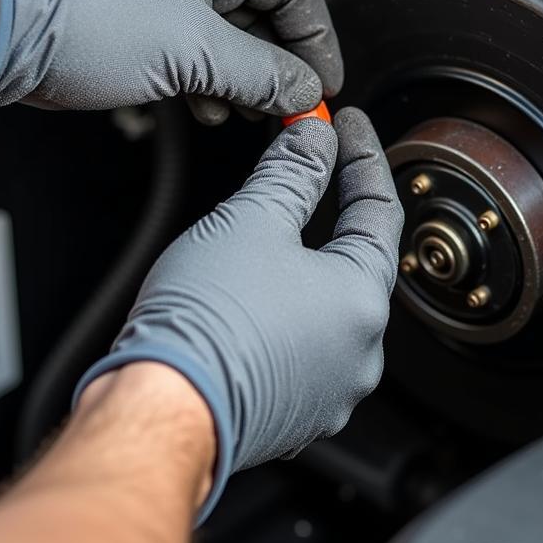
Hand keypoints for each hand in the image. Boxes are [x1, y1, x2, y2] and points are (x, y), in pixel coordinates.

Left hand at [0, 0, 341, 116]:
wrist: (8, 33)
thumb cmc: (90, 20)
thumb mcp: (196, 53)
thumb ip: (262, 73)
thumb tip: (304, 90)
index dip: (316, 34)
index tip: (325, 80)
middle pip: (263, 11)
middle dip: (279, 62)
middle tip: (292, 105)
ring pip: (228, 36)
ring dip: (243, 78)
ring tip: (250, 112)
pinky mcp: (141, 23)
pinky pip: (193, 51)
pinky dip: (208, 81)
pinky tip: (208, 108)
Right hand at [74, 107, 403, 520]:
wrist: (163, 408)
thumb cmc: (206, 322)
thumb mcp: (251, 220)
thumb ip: (292, 172)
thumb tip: (315, 141)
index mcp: (363, 300)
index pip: (378, 209)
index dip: (360, 157)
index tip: (347, 126)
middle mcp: (360, 352)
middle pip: (354, 261)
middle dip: (329, 214)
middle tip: (304, 171)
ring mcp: (329, 391)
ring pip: (324, 309)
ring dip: (300, 269)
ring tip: (261, 242)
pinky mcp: (295, 415)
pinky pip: (300, 349)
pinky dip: (282, 315)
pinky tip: (249, 300)